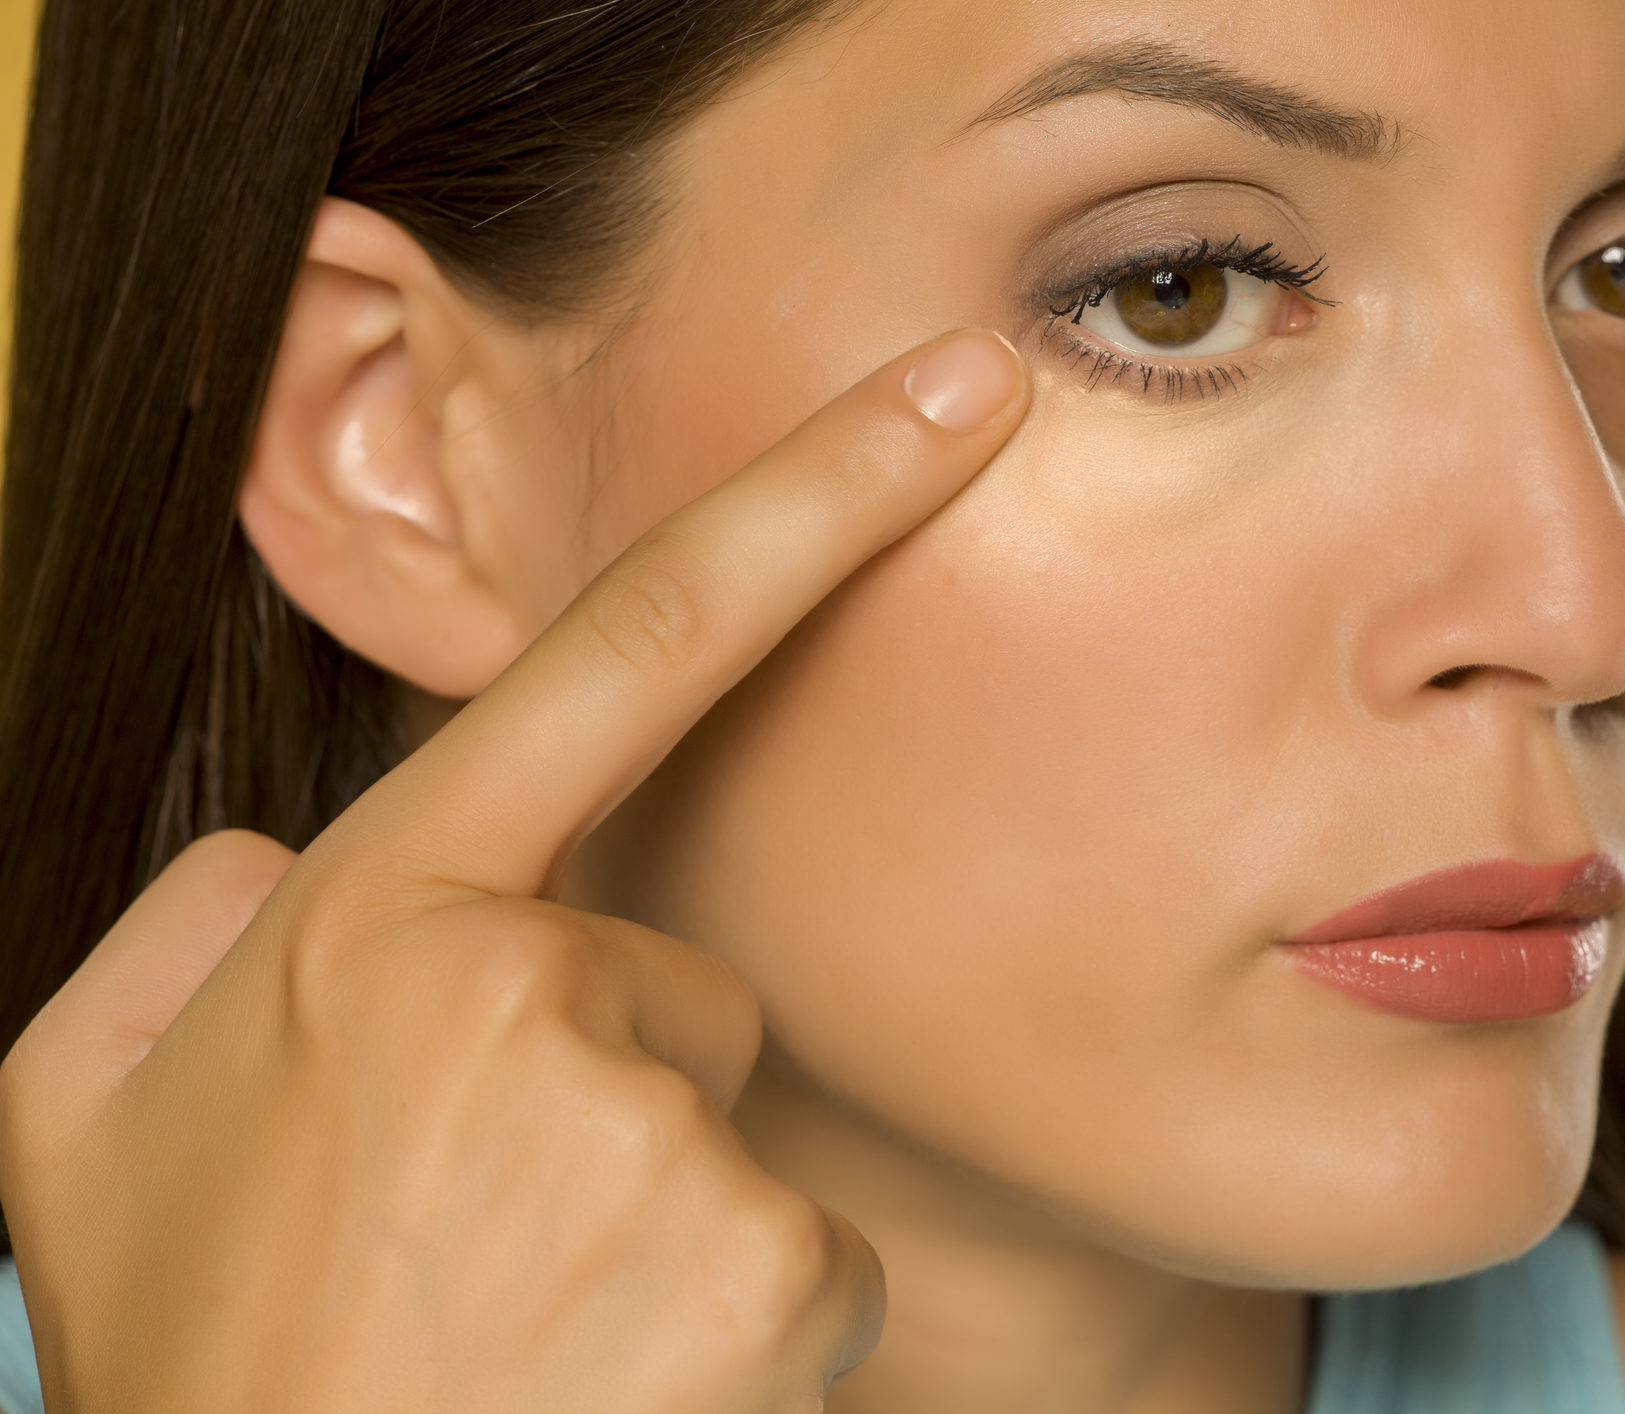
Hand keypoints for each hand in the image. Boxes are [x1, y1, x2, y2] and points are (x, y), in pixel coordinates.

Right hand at [0, 330, 1027, 1411]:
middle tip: (481, 1232)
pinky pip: (800, 1248)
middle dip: (612, 1076)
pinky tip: (612, 1384)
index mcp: (379, 915)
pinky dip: (730, 1319)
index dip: (817, 494)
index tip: (957, 392)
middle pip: (674, 969)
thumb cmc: (202, 1360)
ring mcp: (656, 1128)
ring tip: (524, 1325)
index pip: (635, 643)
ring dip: (657, 1209)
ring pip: (731, 1115)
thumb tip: (291, 862)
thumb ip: (183, 937)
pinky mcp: (767, 1263)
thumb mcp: (86, 1121)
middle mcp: (526, 986)